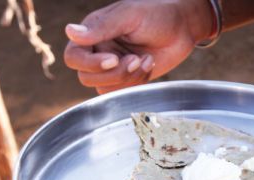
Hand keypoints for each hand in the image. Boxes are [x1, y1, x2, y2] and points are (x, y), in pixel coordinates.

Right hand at [64, 0, 212, 93]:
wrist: (183, 27)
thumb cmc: (156, 14)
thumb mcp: (129, 16)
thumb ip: (101, 27)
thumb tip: (70, 31)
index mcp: (92, 32)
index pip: (73, 57)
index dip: (90, 64)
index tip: (114, 58)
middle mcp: (99, 51)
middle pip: (87, 78)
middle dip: (114, 74)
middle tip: (136, 59)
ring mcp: (113, 67)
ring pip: (105, 88)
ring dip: (128, 78)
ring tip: (145, 59)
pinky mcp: (129, 78)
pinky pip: (122, 91)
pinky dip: (137, 81)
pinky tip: (149, 63)